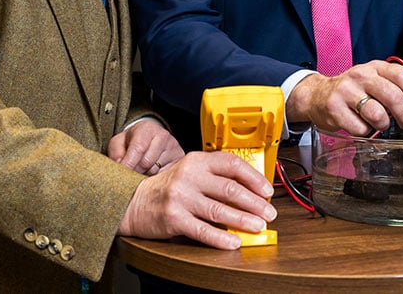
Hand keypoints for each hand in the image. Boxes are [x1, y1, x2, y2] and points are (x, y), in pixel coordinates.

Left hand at [108, 119, 183, 175]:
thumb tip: (122, 167)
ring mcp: (174, 148)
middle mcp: (163, 136)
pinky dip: (155, 180)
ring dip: (145, 176)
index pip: (138, 148)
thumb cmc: (132, 142)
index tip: (121, 176)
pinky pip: (165, 177)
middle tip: (130, 173)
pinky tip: (152, 174)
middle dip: (135, 172)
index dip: (128, 164)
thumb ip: (116, 153)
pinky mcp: (180, 160)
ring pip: (155, 172)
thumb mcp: (118, 143)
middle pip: (146, 163)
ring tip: (141, 171)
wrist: (150, 140)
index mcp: (147, 128)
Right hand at [117, 151, 276, 248]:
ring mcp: (181, 197)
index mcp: (197, 160)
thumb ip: (215, 176)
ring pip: (220, 210)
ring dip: (243, 220)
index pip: (231, 164)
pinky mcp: (174, 218)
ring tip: (258, 226)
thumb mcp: (190, 172)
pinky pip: (202, 230)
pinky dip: (220, 237)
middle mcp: (189, 176)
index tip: (267, 189)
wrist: (134, 201)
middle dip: (255, 203)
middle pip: (230, 189)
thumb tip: (250, 190)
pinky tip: (233, 241)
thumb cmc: (168, 187)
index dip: (253, 177)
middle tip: (268, 212)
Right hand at [287, 60, 402, 134]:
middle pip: (393, 96)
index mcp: (374, 67)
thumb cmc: (353, 90)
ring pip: (378, 115)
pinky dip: (365, 132)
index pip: (402, 75)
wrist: (318, 94)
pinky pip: (360, 128)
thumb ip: (396, 89)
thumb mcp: (374, 81)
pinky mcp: (334, 108)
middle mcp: (360, 75)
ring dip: (383, 125)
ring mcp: (346, 91)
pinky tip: (360, 124)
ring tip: (379, 123)